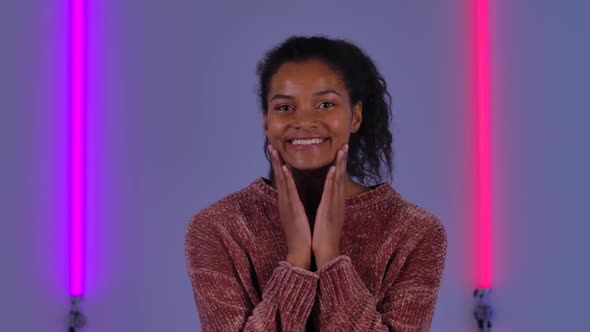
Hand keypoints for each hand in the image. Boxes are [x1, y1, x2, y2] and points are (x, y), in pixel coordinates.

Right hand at [268, 144, 311, 269]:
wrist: (300, 251)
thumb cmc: (301, 235)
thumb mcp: (297, 216)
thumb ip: (295, 206)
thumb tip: (296, 198)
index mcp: (287, 202)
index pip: (282, 180)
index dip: (278, 165)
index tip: (276, 152)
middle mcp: (284, 201)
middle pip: (278, 177)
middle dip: (274, 161)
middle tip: (270, 145)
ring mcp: (286, 204)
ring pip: (281, 181)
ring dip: (277, 164)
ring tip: (274, 151)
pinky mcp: (291, 208)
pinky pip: (288, 190)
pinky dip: (286, 178)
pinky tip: (284, 168)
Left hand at [312, 144, 347, 268]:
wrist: (326, 252)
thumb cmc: (324, 236)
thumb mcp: (327, 217)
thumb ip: (328, 206)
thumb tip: (327, 199)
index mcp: (335, 202)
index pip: (338, 180)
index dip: (341, 165)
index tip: (341, 151)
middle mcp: (337, 201)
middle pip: (341, 176)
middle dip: (343, 160)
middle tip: (346, 143)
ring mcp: (335, 205)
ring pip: (338, 181)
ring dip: (340, 164)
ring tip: (342, 149)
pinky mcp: (329, 210)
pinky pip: (331, 193)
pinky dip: (332, 180)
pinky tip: (333, 169)